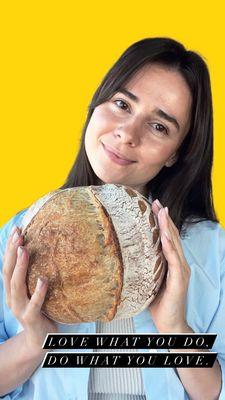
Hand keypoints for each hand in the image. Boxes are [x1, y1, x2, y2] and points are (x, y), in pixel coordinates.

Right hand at [2, 226, 57, 354]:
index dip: (10, 248)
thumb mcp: (32, 292)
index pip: (7, 266)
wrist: (40, 341)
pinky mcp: (32, 319)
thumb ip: (32, 276)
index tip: (16, 230)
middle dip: (12, 252)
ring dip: (21, 267)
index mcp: (12, 290)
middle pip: (8, 273)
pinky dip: (39, 292)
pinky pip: (35, 304)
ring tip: (25, 250)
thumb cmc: (39, 311)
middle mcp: (12, 298)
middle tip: (18, 234)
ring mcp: (20, 309)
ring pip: (17, 286)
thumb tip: (42, 251)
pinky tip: (43, 279)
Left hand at [148, 200, 190, 332]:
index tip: (154, 206)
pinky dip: (171, 248)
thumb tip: (127, 255)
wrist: (170, 324)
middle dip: (165, 218)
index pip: (168, 238)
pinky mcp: (179, 281)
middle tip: (157, 202)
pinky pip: (174, 261)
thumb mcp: (150, 280)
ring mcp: (181, 271)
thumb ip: (145, 267)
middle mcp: (179, 263)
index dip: (162, 221)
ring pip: (175, 244)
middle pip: (173, 236)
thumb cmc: (159, 303)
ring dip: (168, 228)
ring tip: (162, 212)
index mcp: (172, 263)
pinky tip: (166, 238)